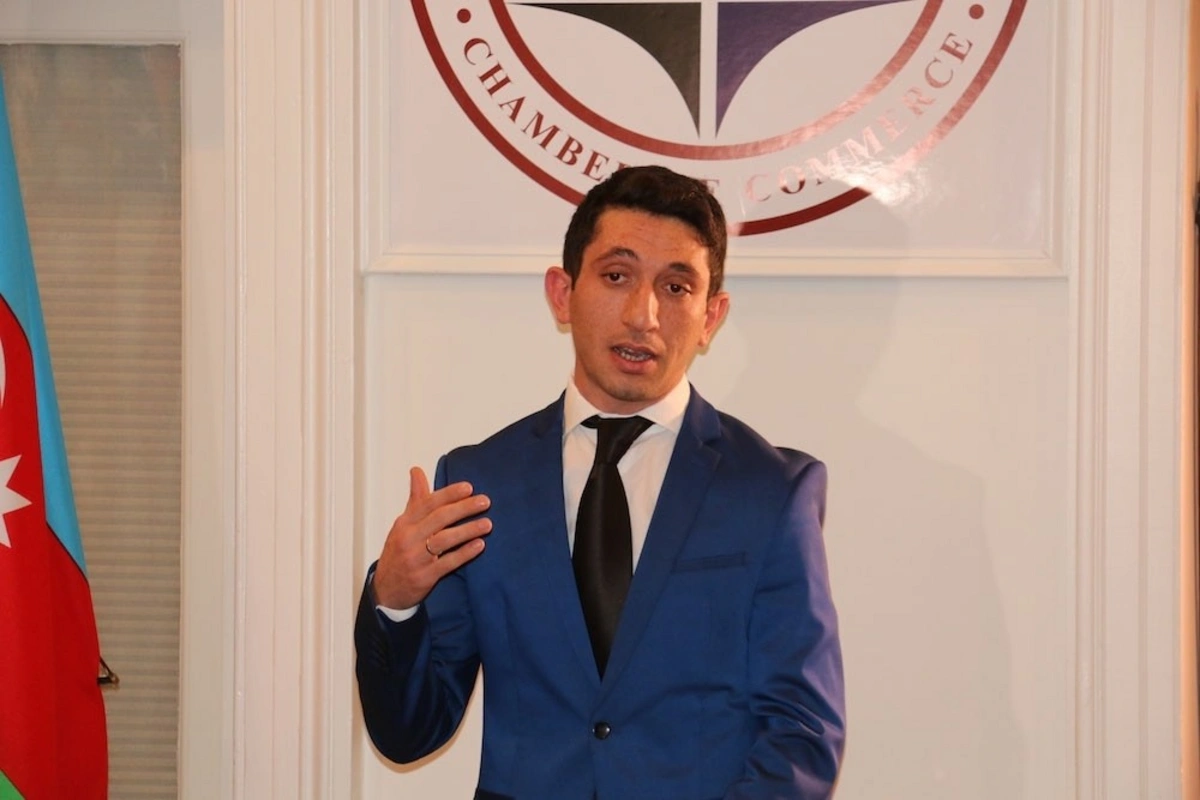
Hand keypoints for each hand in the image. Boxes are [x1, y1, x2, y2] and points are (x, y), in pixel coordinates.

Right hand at [371, 466, 491, 608]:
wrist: (386, 590)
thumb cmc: (398, 552)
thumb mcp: (403, 525)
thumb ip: (415, 498)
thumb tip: (417, 471)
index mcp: (405, 523)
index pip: (428, 503)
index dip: (449, 494)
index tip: (468, 487)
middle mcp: (409, 538)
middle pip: (439, 518)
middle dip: (464, 508)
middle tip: (485, 501)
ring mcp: (416, 558)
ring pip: (444, 540)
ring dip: (468, 530)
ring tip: (487, 524)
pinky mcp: (424, 577)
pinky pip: (448, 563)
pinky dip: (464, 553)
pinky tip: (479, 545)